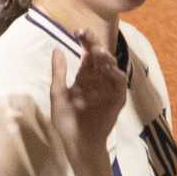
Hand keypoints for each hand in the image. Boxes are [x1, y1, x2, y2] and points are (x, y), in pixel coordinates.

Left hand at [48, 33, 126, 151]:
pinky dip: (117, 76)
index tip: (77, 32)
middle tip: (87, 34)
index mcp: (85, 77)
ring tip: (97, 51)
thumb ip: (59, 73)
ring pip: (111, 67)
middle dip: (95, 44)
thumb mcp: (58, 95)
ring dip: (106, 58)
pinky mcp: (117, 100)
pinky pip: (119, 85)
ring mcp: (108, 89)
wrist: (78, 144)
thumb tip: (57, 48)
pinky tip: (110, 69)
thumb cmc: (67, 122)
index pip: (87, 55)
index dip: (85, 42)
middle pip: (100, 57)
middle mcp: (98, 80)